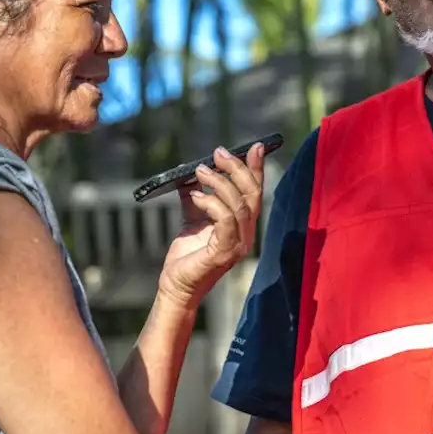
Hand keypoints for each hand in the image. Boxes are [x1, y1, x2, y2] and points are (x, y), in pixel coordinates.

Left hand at [156, 144, 265, 307]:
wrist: (176, 286)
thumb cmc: (186, 257)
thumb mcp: (192, 219)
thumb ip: (196, 197)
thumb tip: (189, 174)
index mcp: (242, 225)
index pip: (255, 192)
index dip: (256, 169)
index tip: (254, 146)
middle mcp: (246, 234)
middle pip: (252, 195)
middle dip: (237, 169)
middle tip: (218, 153)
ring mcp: (238, 245)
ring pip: (239, 205)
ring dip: (219, 183)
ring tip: (200, 171)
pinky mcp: (225, 253)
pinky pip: (225, 220)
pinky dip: (211, 203)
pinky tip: (196, 195)